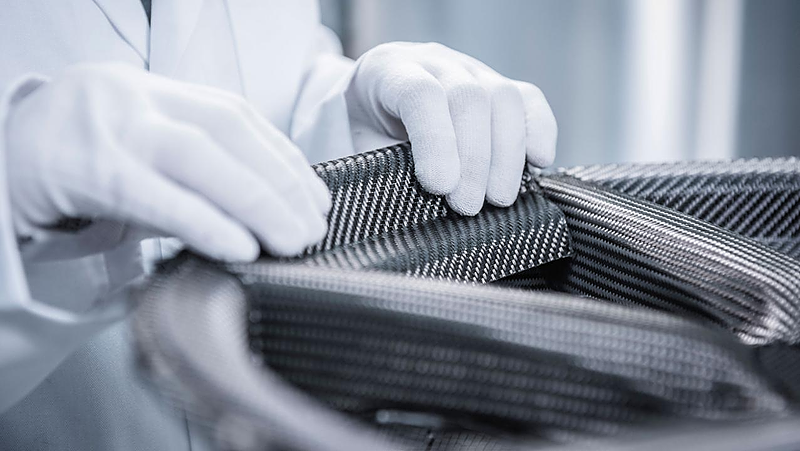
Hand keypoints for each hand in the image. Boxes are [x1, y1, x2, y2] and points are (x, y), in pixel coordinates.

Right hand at [5, 63, 329, 260]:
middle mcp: (137, 98)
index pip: (236, 117)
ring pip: (195, 159)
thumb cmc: (80, 162)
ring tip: (292, 241)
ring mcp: (109, 128)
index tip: (318, 197)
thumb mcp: (143, 152)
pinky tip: (238, 246)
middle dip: (280, 183)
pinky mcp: (82, 167)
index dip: (284, 158)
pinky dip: (201, 222)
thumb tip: (268, 212)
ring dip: (254, 202)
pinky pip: (151, 195)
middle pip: (225, 134)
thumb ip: (197, 171)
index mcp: (158, 93)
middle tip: (314, 227)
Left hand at [345, 42, 556, 215]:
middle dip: (474, 159)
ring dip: (507, 156)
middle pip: (469, 96)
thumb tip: (410, 208)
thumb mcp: (356, 149)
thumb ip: (378, 169)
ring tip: (497, 199)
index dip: (436, 141)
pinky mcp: (500, 86)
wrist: (370, 109)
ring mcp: (471, 70)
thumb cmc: (362, 134)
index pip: (421, 94)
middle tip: (467, 206)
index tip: (439, 186)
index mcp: (388, 70)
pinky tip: (538, 162)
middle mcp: (434, 62)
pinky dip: (539, 131)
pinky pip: (529, 100)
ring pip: (504, 98)